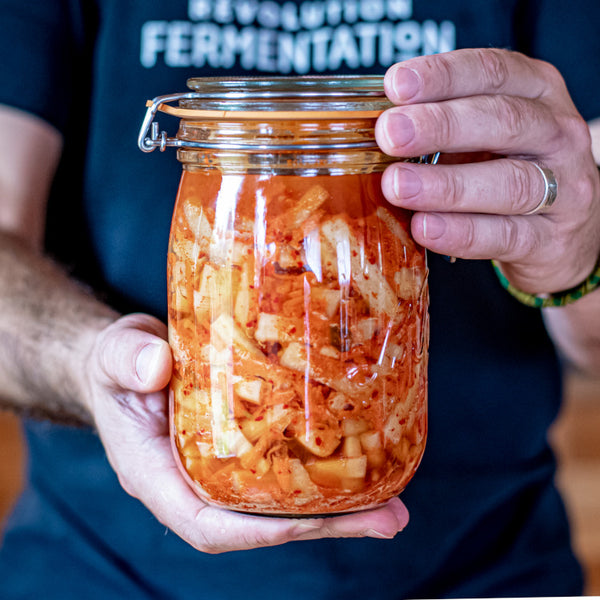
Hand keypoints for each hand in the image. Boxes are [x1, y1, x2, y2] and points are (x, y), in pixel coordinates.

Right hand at [83, 314, 408, 552]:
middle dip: (323, 526)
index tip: (312, 527)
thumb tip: (156, 366)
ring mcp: (223, 467)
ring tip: (393, 499)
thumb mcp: (114, 355)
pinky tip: (363, 458)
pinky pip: (284, 467)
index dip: (259, 533)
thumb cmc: (118, 364)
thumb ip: (126, 360)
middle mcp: (197, 483)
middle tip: (389, 517)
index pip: (207, 525)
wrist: (131, 361)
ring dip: (338, 506)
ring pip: (281, 501)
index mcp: (159, 475)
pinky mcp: (243, 443)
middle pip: (261, 523)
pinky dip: (323, 472)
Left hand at [375, 48, 599, 293]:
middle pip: (503, 121)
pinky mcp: (551, 240)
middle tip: (390, 135)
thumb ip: (444, 129)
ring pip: (510, 182)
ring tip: (398, 186)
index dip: (443, 76)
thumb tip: (373, 132)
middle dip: (441, 126)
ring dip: (447, 185)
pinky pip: (505, 235)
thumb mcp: (485, 138)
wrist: (565, 235)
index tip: (396, 85)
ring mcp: (563, 188)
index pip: (492, 72)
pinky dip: (461, 232)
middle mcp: (557, 134)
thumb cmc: (508, 173)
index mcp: (537, 93)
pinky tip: (424, 228)